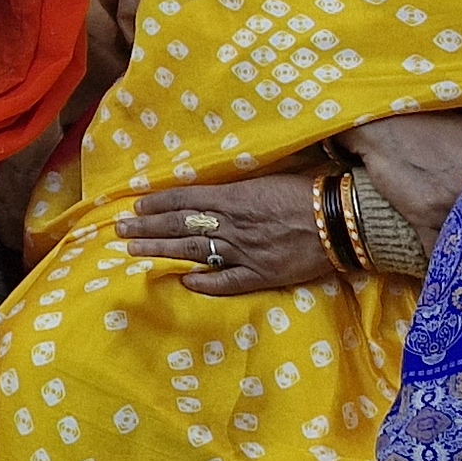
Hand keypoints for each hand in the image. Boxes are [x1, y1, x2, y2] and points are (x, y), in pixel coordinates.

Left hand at [117, 177, 335, 293]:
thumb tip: (213, 186)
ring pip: (194, 251)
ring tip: (134, 252)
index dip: (157, 204)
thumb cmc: (309, 191)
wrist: (342, 220)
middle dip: (147, 229)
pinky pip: (227, 281)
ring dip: (162, 251)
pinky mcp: (262, 274)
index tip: (134, 207)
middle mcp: (232, 224)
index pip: (184, 200)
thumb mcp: (267, 178)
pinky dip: (204, 283)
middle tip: (119, 232)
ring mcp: (245, 252)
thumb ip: (238, 186)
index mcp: (233, 197)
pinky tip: (183, 281)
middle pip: (180, 226)